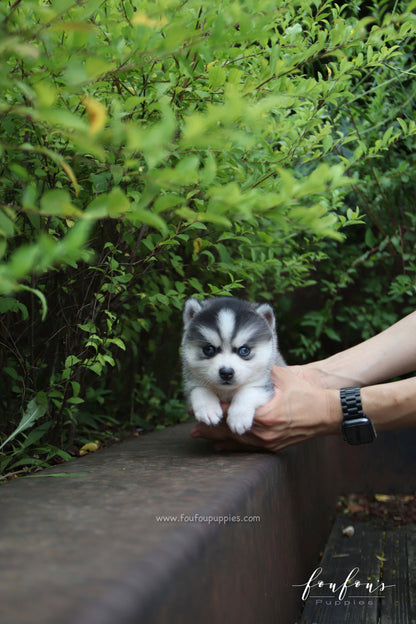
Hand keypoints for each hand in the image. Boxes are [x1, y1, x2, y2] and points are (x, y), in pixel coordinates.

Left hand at [189, 366, 341, 451]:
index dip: (215, 409)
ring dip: (218, 438)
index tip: (198, 406)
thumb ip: (260, 373)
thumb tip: (244, 363)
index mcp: (264, 414)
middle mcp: (264, 432)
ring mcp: (269, 442)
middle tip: (192, 424)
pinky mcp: (274, 447)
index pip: (232, 413)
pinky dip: (233, 446)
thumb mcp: (282, 378)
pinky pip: (249, 448)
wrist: (328, 413)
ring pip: (238, 441)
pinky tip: (220, 446)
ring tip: (200, 434)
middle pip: (230, 431)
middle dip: (211, 427)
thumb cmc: (306, 393)